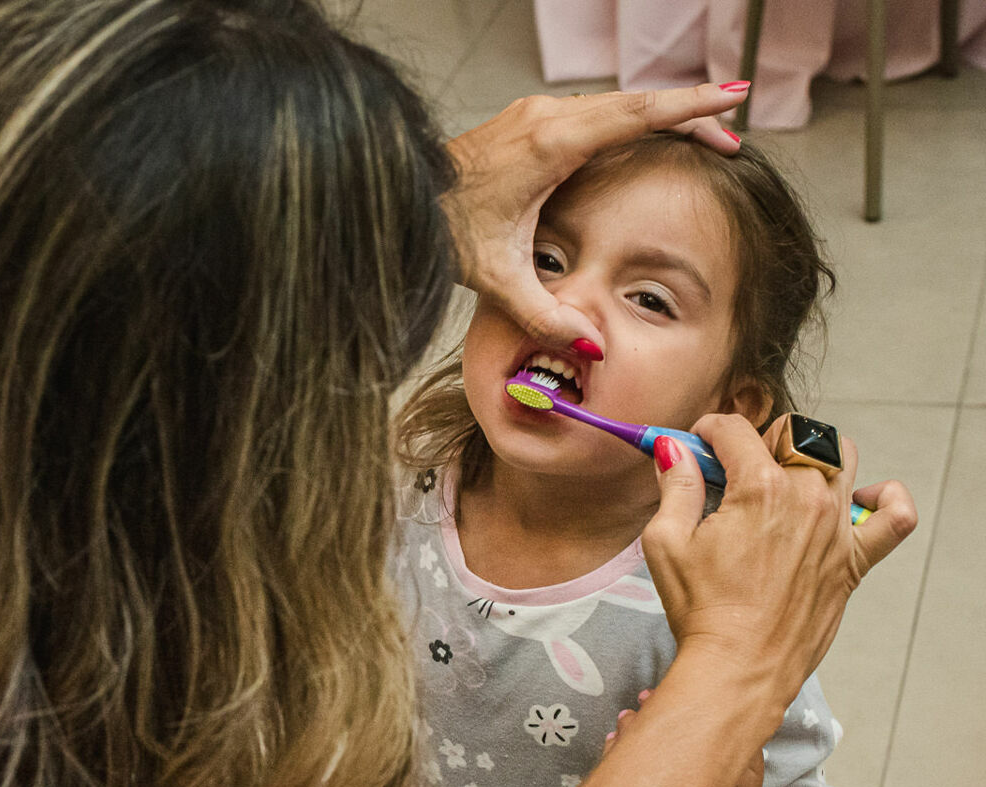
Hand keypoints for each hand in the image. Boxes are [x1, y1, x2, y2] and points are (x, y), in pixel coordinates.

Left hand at [443, 84, 748, 352]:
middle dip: (687, 114)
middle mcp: (545, 117)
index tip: (734, 97)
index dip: (691, 107)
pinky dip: (624, 119)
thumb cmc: (439, 232)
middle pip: (635, 103)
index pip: (638, 114)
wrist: (393, 200)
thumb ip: (546, 316)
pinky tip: (641, 137)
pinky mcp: (524, 121)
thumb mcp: (496, 281)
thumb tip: (591, 348)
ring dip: (656, 115)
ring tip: (700, 133)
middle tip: (732, 133)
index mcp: (551, 145)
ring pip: (613, 104)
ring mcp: (533, 114)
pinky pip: (590, 111)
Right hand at [643, 414, 916, 722]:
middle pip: (794, 435)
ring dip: (812, 457)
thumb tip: (675, 450)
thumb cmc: (702, 610)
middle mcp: (808, 497)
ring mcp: (839, 526)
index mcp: (760, 488)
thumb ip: (676, 486)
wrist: (739, 667)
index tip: (696, 445)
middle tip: (734, 474)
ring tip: (784, 483)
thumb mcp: (667, 542)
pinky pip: (895, 515)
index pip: (735, 430)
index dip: (708, 431)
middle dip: (760, 442)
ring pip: (842, 456)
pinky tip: (859, 499)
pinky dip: (884, 498)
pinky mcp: (856, 558)